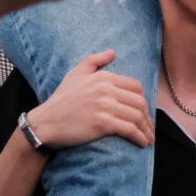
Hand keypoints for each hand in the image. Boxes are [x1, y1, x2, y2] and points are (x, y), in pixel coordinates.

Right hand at [27, 49, 154, 148]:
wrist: (46, 123)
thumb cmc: (60, 100)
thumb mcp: (75, 74)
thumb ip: (94, 60)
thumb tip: (112, 52)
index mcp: (103, 77)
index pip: (135, 86)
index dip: (142, 100)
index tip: (144, 112)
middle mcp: (106, 89)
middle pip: (139, 102)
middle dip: (148, 117)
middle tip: (149, 128)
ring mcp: (105, 106)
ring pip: (136, 116)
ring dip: (146, 129)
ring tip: (148, 138)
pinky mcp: (103, 123)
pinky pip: (129, 129)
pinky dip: (139, 137)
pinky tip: (142, 143)